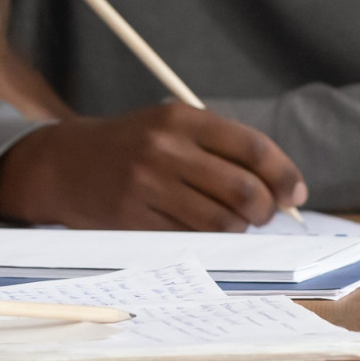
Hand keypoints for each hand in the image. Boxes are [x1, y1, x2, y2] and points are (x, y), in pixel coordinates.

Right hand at [0, 104, 306, 229]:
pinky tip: (203, 232)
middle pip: (242, 188)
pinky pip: (189, 239)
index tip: (295, 193)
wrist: (64, 163)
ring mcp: (147, 186)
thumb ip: (221, 148)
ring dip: (238, 228)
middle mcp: (165, 149)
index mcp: (182, 119)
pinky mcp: (133, 219)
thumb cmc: (132, 145)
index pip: (251, 147)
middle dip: (265, 209)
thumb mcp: (171, 127)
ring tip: (233, 223)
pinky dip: (208, 241)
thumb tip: (279, 187)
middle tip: (265, 214)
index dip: (283, 174)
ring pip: (220, 221)